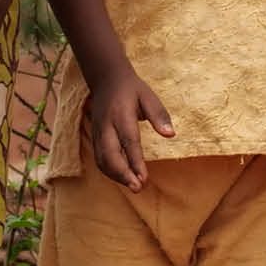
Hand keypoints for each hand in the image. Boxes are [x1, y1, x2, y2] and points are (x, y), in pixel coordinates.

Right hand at [86, 58, 175, 190]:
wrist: (106, 78)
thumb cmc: (131, 88)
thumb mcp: (148, 96)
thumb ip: (159, 115)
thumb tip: (171, 135)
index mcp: (121, 114)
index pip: (129, 142)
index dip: (135, 162)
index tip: (144, 178)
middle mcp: (106, 126)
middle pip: (110, 155)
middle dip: (123, 174)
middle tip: (138, 188)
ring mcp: (98, 132)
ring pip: (102, 160)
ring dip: (115, 176)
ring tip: (133, 186)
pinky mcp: (95, 136)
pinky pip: (99, 158)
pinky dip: (109, 171)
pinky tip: (122, 177)